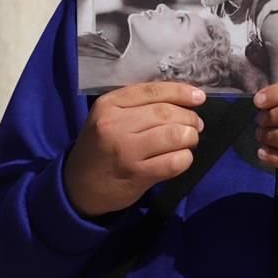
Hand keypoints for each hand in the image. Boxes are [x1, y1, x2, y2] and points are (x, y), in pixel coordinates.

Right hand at [64, 82, 205, 216]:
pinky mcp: (136, 174)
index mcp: (109, 104)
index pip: (153, 90)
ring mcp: (126, 150)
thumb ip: (138, 105)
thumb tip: (182, 98)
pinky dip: (185, 158)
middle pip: (166, 113)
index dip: (181, 92)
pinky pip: (173, 162)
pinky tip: (182, 158)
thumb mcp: (109, 117)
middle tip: (196, 124)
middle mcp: (115, 124)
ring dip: (190, 137)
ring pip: (174, 135)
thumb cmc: (100, 147)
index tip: (199, 97)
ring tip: (190, 140)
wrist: (78, 187)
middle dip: (189, 117)